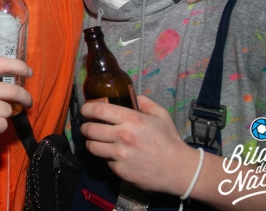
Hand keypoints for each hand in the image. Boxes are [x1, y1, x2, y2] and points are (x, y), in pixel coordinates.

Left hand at [80, 95, 198, 195]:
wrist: (179, 170)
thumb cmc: (169, 140)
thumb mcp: (160, 114)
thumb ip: (144, 102)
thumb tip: (131, 95)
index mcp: (132, 120)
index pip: (98, 110)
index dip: (86, 109)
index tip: (85, 110)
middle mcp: (123, 136)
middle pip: (89, 130)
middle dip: (85, 128)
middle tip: (88, 127)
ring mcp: (120, 155)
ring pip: (92, 147)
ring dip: (92, 143)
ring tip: (98, 141)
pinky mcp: (120, 170)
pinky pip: (106, 161)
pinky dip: (108, 158)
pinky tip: (116, 156)